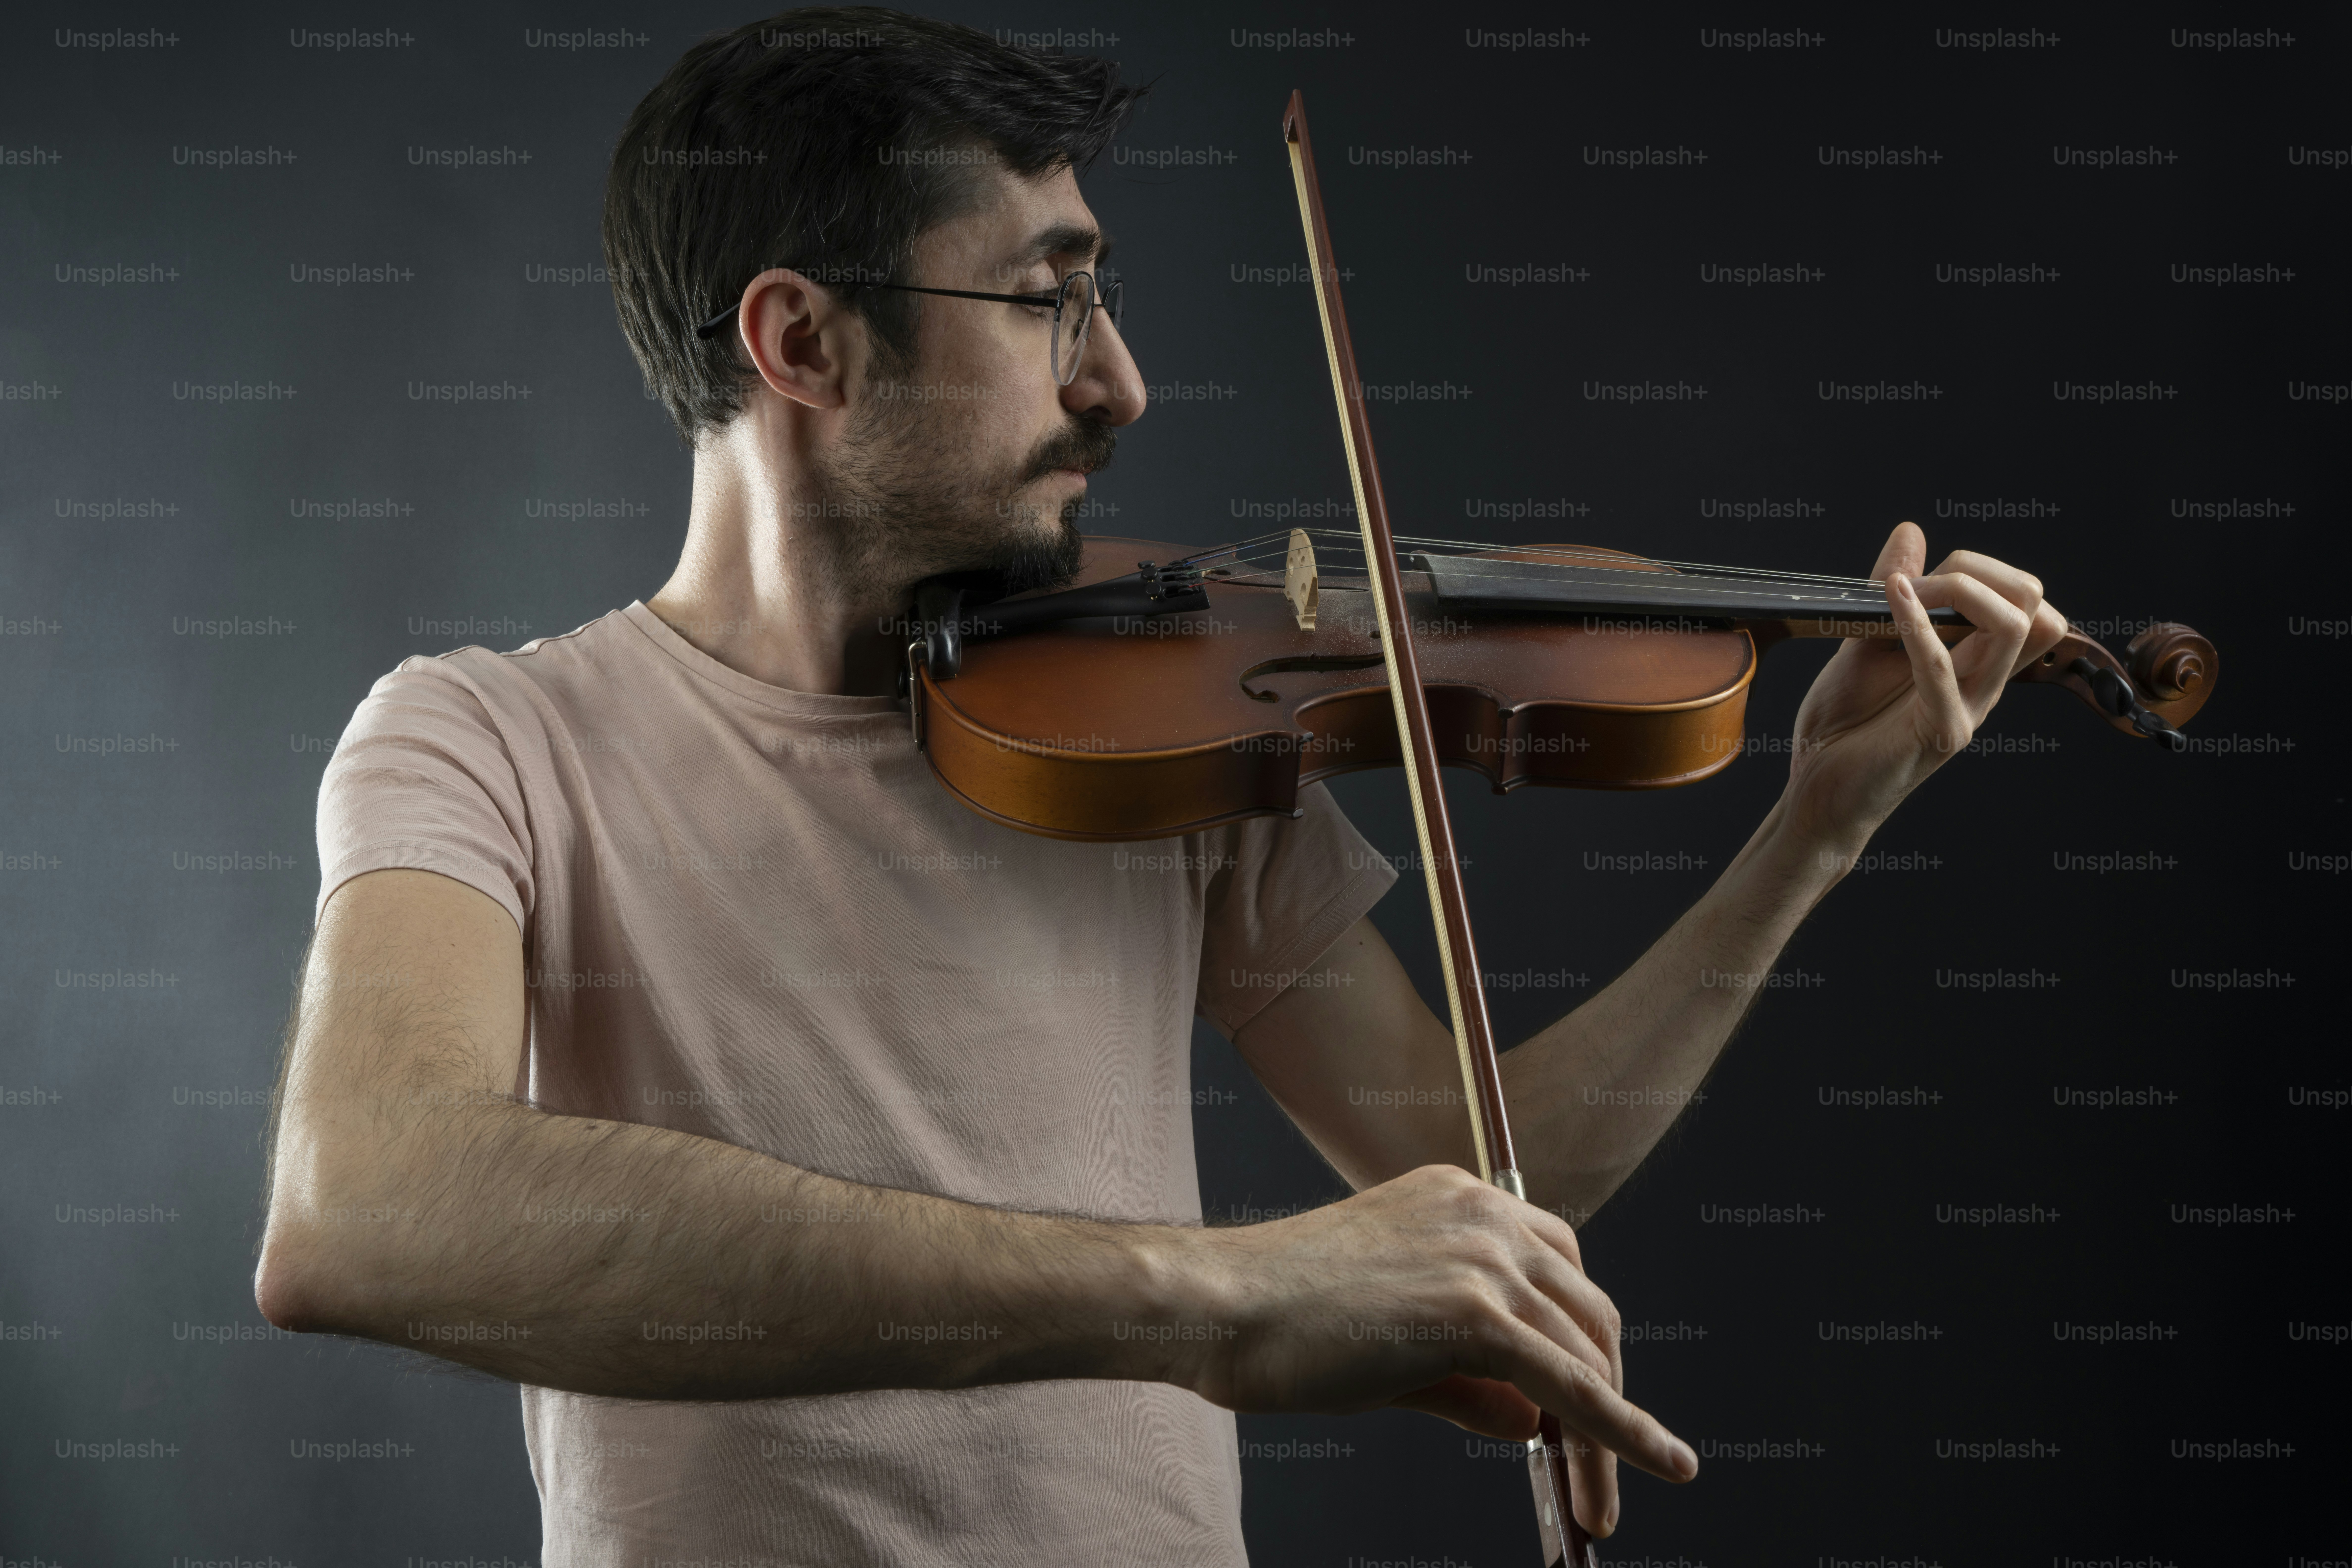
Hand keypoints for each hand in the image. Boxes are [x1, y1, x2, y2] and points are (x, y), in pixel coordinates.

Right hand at [1172, 1164, 1694, 1537]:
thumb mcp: (1393, 1345)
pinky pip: (1574, 1385)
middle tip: (1596, 1475)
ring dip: (1609, 1434)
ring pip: (1586, 1355)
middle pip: (1587, 1315)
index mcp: (1461, 1200)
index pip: (1558, 1273)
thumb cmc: (1282, 1323)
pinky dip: (1626, 1432)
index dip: (1579, 1345)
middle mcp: (1485, 1215)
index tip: (1581, 1406)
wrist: (1219, 1305)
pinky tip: (1663, 1465)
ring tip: (1600, 1505)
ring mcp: (1483, 1258)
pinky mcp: (1474, 1314)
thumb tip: (1534, 1422)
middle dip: (1604, 1395)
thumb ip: (1469, 1378)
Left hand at [1779, 521, 2066, 849]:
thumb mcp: (1865, 641)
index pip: (2023, 598)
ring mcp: (1969, 709)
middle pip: (2033, 604)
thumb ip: (1893, 591)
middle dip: (1980, 571)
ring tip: (1904, 590)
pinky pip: (1942, 668)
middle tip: (1918, 583)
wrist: (1819, 791)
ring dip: (1960, 591)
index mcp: (1976, 663)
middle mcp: (1985, 684)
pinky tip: (1892, 596)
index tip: (1912, 575)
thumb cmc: (1845, 722)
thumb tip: (1911, 531)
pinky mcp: (1941, 732)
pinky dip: (1918, 623)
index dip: (1976, 568)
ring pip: (2013, 627)